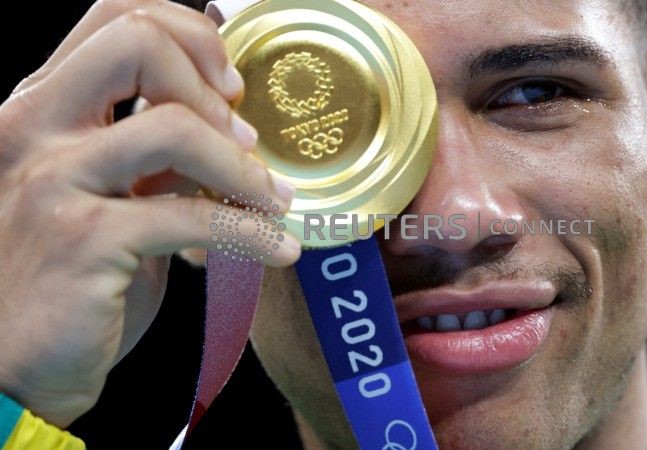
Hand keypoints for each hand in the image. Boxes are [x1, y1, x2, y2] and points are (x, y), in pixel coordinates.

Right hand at [0, 0, 299, 426]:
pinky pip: (189, 216)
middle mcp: (36, 128)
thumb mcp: (105, 196)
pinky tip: (277, 249)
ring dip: (244, 167)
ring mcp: (53, 180)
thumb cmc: (67, 275)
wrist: (17, 364)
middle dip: (212, 83)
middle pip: (136, 42)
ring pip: (173, 127)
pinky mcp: (82, 239)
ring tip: (274, 199)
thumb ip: (150, 156)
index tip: (229, 83)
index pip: (113, 18)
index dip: (188, 32)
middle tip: (247, 136)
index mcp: (44, 107)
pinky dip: (250, 232)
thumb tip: (227, 123)